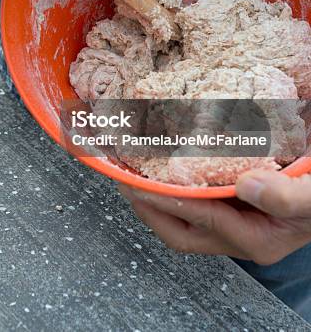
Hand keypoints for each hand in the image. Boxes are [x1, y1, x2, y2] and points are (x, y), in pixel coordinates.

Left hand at [119, 170, 310, 264]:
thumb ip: (287, 196)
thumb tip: (246, 186)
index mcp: (256, 239)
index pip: (202, 221)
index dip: (167, 202)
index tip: (139, 186)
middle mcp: (241, 235)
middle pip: (182, 232)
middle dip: (149, 210)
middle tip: (123, 183)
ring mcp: (236, 223)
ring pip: (185, 219)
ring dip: (158, 200)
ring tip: (134, 176)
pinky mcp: (235, 207)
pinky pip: (196, 203)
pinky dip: (177, 188)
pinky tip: (166, 169)